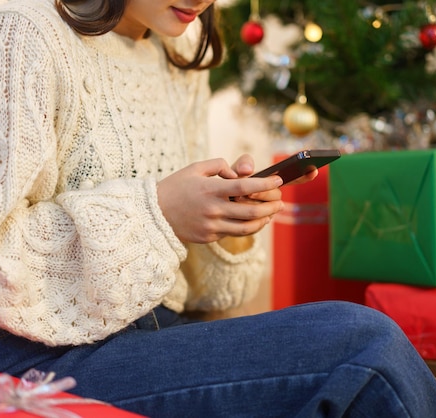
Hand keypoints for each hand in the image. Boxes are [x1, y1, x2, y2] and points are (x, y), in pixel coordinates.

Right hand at [157, 157, 283, 243]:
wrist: (154, 214)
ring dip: (263, 221)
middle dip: (271, 207)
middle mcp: (214, 209)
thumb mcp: (194, 168)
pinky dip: (246, 228)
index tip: (278, 181)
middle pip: (251, 211)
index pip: (245, 186)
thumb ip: (218, 166)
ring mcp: (212, 226)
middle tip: (281, 202)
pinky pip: (232, 233)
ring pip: (246, 228)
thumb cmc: (175, 187)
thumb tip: (236, 174)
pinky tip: (253, 222)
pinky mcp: (209, 237)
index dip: (265, 184)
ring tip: (271, 215)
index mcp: (211, 189)